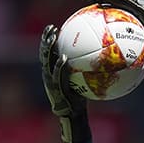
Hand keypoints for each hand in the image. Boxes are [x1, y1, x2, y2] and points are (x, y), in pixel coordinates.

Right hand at [39, 25, 89, 142]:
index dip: (48, 39)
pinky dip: (59, 66)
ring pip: (47, 61)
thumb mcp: (80, 81)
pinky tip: (64, 57)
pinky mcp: (55, 89)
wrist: (72, 115)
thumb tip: (99, 57)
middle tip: (51, 28)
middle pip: (44, 53)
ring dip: (49, 48)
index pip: (47, 52)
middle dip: (46, 39)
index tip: (53, 27)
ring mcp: (50, 81)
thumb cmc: (79, 98)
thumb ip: (83, 68)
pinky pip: (57, 75)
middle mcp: (48, 74)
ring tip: (54, 38)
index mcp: (51, 71)